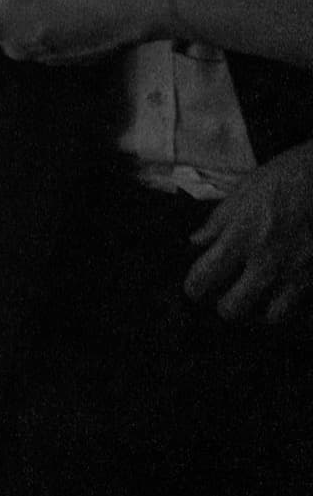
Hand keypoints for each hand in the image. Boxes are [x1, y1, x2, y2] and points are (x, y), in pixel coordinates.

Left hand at [185, 141, 312, 323]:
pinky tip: (294, 296)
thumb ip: (217, 223)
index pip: (202, 280)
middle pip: (234, 308)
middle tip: (229, 296)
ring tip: (264, 298)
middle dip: (226, 306)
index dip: (194, 287)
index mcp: (241, 239)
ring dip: (264, 310)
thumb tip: (197, 242)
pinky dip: (300, 311)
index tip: (197, 287)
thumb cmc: (286, 178)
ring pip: (273, 317)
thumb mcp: (242, 193)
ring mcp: (299, 274)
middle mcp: (268, 262)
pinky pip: (308, 313)